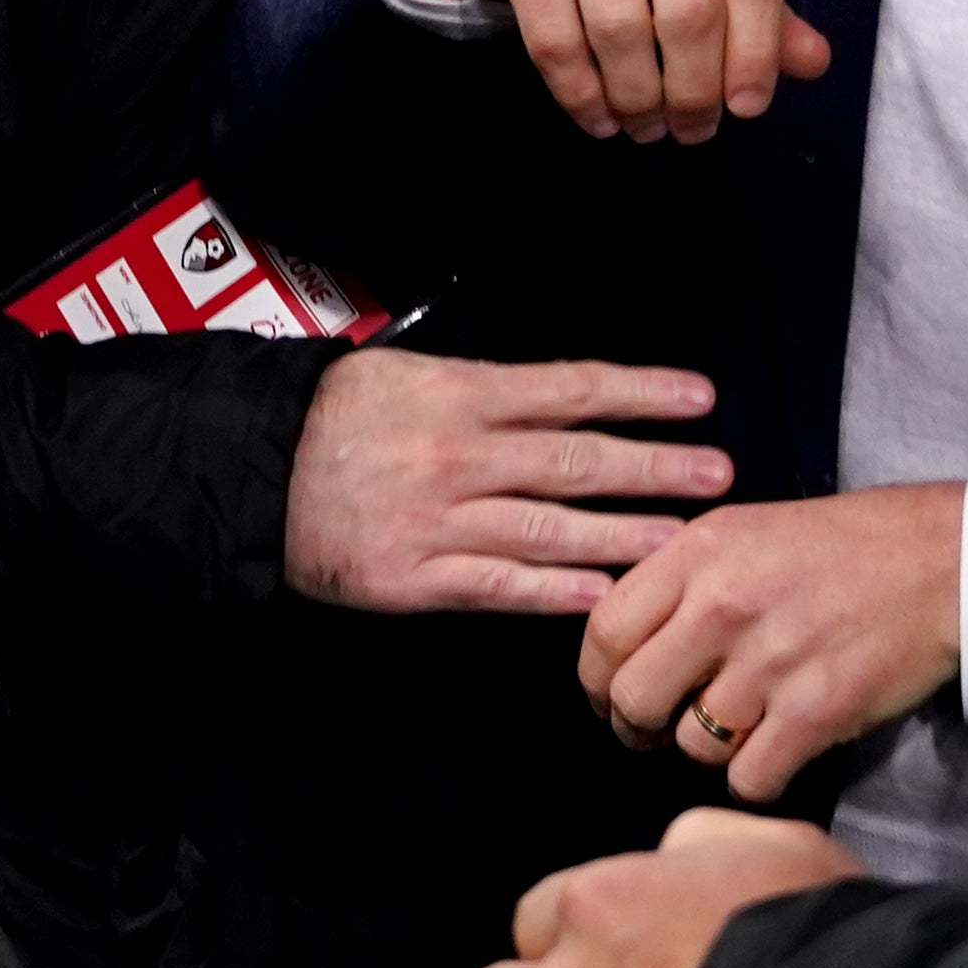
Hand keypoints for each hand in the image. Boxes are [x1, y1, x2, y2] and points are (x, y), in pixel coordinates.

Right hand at [286, 351, 730, 613]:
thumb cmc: (330, 417)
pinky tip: (606, 595)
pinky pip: (500, 587)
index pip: (570, 389)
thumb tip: (558, 397)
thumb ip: (480, 387)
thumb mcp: (403, 372)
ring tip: (681, 540)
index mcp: (459, 394)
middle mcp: (459, 455)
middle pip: (575, 460)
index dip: (640, 394)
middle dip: (653, 468)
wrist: (251, 475)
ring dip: (622, 536)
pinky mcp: (417, 578)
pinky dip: (555, 592)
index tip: (697, 399)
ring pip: (549, 529)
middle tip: (716, 474)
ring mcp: (440, 522)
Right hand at [421, 0, 835, 142]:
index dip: (758, 52)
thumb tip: (814, 62)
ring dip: (638, 101)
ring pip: (622, 31)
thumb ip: (758, 5)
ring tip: (644, 127)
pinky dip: (581, 95)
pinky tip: (597, 116)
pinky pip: (557, 40)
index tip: (746, 107)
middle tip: (690, 129)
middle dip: (694, 91)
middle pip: (690, 12)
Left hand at [581, 484, 957, 801]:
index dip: (596, 679)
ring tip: (741, 726)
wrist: (945, 561)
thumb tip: (623, 644)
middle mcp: (724, 605)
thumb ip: (681, 580)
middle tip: (658, 731)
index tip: (610, 697)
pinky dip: (757, 775)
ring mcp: (770, 662)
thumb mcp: (746, 532)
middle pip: (634, 698)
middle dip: (638, 727)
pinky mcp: (816, 712)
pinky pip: (749, 777)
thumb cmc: (845, 547)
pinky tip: (777, 749)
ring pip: (692, 745)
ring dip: (709, 748)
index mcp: (699, 553)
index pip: (604, 631)